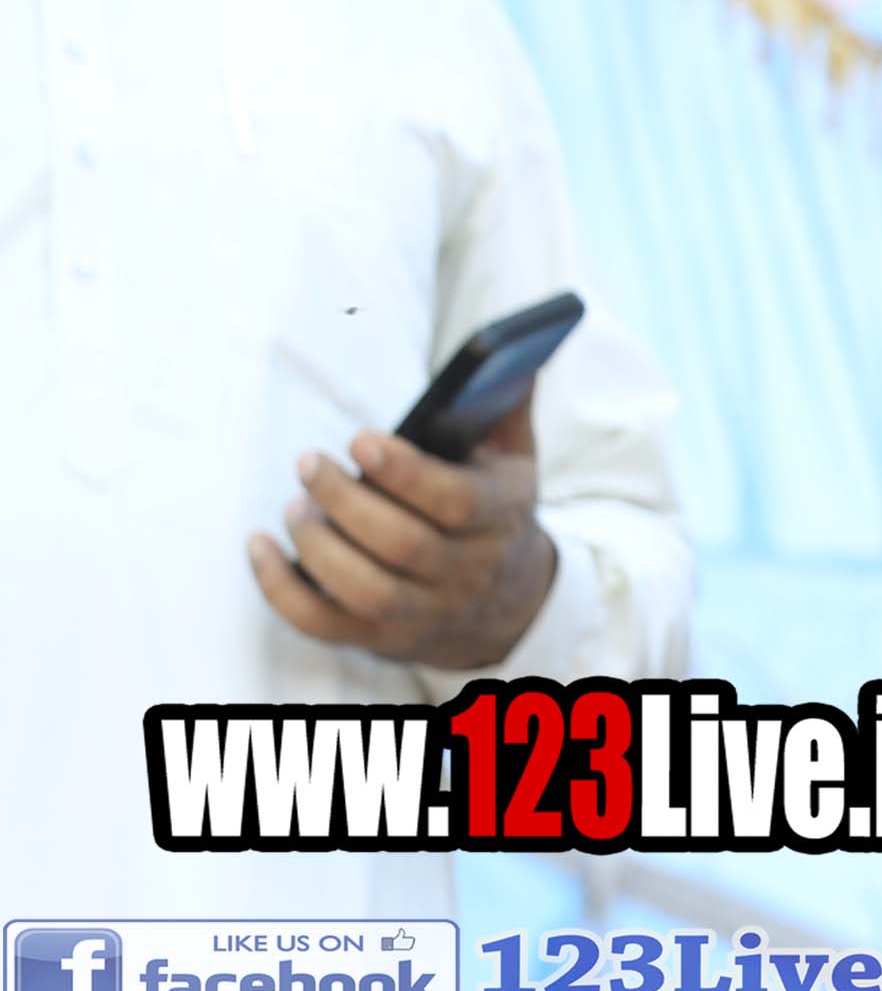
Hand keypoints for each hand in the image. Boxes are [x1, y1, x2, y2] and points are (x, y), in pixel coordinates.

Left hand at [249, 404, 556, 668]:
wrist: (511, 606)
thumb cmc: (493, 515)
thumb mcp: (514, 464)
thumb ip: (507, 408)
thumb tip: (509, 350)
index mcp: (498, 519)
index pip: (454, 502)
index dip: (403, 472)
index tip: (360, 439)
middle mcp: (465, 573)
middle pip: (402, 546)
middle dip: (344, 500)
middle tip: (309, 463)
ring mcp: (424, 613)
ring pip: (364, 589)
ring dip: (317, 544)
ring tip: (296, 506)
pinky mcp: (382, 640)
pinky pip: (323, 624)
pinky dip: (280, 589)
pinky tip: (259, 547)